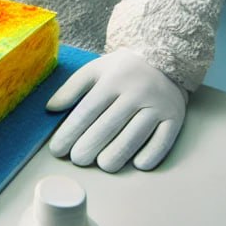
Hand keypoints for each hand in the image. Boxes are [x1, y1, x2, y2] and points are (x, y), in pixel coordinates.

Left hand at [45, 48, 187, 172]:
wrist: (165, 59)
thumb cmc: (122, 70)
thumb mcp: (95, 70)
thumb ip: (72, 88)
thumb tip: (50, 108)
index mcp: (113, 80)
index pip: (88, 110)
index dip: (70, 131)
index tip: (57, 149)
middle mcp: (136, 92)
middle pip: (110, 125)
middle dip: (90, 145)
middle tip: (77, 160)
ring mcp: (157, 105)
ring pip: (135, 135)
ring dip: (117, 153)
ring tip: (102, 166)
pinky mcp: (175, 118)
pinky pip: (163, 140)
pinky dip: (150, 154)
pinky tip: (137, 164)